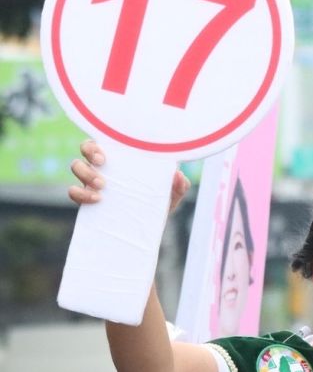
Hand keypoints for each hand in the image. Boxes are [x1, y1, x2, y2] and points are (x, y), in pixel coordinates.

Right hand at [68, 140, 189, 213]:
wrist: (149, 231)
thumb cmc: (158, 205)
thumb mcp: (171, 196)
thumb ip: (179, 187)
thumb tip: (178, 175)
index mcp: (122, 160)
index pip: (106, 140)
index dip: (99, 142)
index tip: (105, 154)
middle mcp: (105, 167)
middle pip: (85, 149)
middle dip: (89, 154)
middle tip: (102, 166)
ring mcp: (93, 182)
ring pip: (76, 167)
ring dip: (85, 173)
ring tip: (101, 187)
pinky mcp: (87, 199)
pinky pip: (73, 192)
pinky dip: (80, 194)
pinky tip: (96, 200)